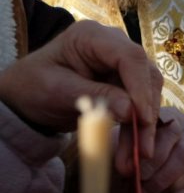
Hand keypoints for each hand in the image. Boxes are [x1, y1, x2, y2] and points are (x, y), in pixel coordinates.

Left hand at [0, 21, 162, 159]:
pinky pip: (141, 104)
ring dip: (144, 125)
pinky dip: (138, 128)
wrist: (26, 97)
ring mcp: (122, 64)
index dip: (140, 88)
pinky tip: (134, 149)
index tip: (142, 119)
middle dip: (146, 113)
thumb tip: (132, 112)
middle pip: (145, 76)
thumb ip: (95, 97)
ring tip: (137, 156)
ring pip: (148, 92)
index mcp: (93, 36)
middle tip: (143, 148)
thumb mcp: (58, 91)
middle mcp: (114, 45)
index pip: (130, 57)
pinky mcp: (126, 82)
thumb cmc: (33, 87)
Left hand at [110, 107, 183, 192]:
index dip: (153, 151)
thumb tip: (126, 168)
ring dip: (158, 189)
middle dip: (156, 173)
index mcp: (170, 118)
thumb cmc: (125, 154)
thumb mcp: (119, 146)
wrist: (132, 174)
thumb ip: (122, 150)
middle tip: (135, 183)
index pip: (171, 131)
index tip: (131, 167)